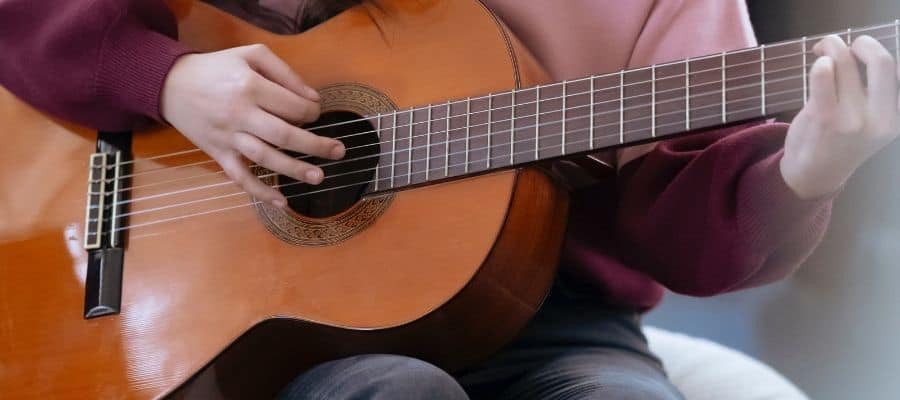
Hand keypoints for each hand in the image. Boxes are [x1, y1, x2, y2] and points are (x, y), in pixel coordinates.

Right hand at [160, 44, 344, 207]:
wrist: (170, 83)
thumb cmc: (216, 67)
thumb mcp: (250, 55)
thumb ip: (285, 73)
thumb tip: (312, 98)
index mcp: (250, 86)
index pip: (292, 106)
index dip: (311, 112)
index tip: (316, 114)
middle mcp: (240, 114)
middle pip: (284, 135)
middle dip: (315, 145)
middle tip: (339, 151)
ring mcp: (228, 137)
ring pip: (265, 158)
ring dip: (294, 170)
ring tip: (319, 177)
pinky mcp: (217, 153)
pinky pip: (240, 177)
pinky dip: (260, 191)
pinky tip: (281, 201)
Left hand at [781, 35, 899, 199]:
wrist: (813, 176)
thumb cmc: (840, 141)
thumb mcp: (871, 120)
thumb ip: (874, 92)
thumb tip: (866, 51)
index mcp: (896, 117)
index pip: (899, 73)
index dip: (883, 51)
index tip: (865, 51)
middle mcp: (881, 119)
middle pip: (883, 61)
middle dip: (864, 43)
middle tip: (849, 45)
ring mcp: (853, 119)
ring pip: (846, 63)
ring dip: (832, 46)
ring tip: (823, 50)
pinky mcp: (824, 118)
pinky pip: (823, 75)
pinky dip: (820, 63)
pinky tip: (817, 64)